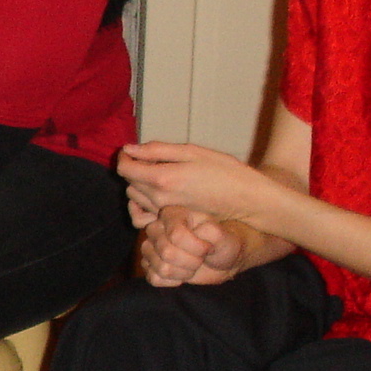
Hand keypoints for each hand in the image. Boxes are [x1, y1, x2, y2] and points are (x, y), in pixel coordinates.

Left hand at [115, 142, 279, 229]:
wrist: (246, 199)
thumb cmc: (224, 171)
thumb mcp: (191, 152)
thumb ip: (157, 151)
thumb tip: (130, 149)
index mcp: (163, 179)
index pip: (125, 169)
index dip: (124, 156)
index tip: (131, 150)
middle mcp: (159, 199)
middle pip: (129, 182)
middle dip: (135, 168)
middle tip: (154, 159)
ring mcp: (164, 213)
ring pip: (135, 197)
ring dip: (140, 184)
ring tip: (160, 173)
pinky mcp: (171, 221)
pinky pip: (144, 215)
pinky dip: (143, 204)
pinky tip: (158, 194)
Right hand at [138, 205, 244, 286]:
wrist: (221, 260)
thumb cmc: (222, 244)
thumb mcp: (224, 235)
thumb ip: (213, 231)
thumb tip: (196, 234)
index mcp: (172, 214)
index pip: (176, 235)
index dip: (197, 248)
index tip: (208, 246)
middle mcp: (157, 229)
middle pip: (167, 253)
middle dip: (192, 261)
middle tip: (201, 257)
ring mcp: (151, 248)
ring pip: (162, 268)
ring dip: (184, 272)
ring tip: (193, 265)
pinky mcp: (150, 266)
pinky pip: (154, 279)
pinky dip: (173, 281)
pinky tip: (182, 274)